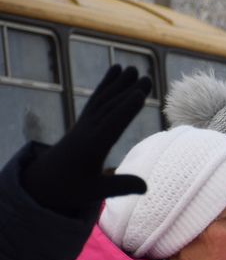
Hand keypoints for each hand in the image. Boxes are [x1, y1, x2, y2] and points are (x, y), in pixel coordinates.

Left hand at [19, 64, 151, 215]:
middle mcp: (88, 130)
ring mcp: (84, 123)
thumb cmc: (72, 187)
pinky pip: (96, 100)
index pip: (111, 125)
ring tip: (132, 68)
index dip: (125, 110)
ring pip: (103, 100)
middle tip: (145, 78)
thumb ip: (120, 186)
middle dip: (127, 92)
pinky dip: (106, 85)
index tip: (139, 95)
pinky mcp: (84, 121)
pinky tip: (115, 73)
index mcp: (92, 147)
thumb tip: (146, 187)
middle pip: (110, 107)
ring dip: (118, 84)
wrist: (45, 180)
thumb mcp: (96, 192)